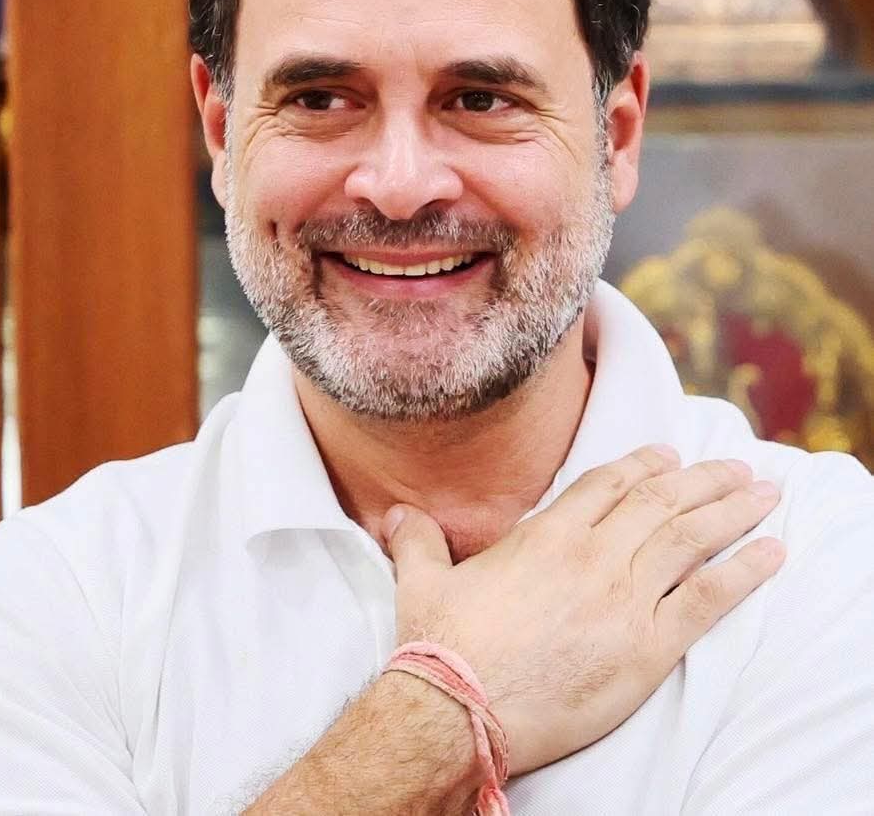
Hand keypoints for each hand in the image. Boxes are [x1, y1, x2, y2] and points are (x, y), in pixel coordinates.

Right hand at [383, 445, 784, 775]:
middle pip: (661, 503)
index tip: (669, 457)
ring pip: (690, 539)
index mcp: (546, 534)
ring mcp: (624, 598)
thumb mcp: (421, 581)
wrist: (460, 710)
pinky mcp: (647, 647)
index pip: (608, 484)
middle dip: (704, 480)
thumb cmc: (442, 647)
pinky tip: (771, 553)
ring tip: (764, 492)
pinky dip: (744, 572)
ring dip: (732, 510)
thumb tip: (396, 516)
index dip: (643, 466)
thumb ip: (417, 541)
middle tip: (736, 468)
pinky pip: (708, 599)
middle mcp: (593, 555)